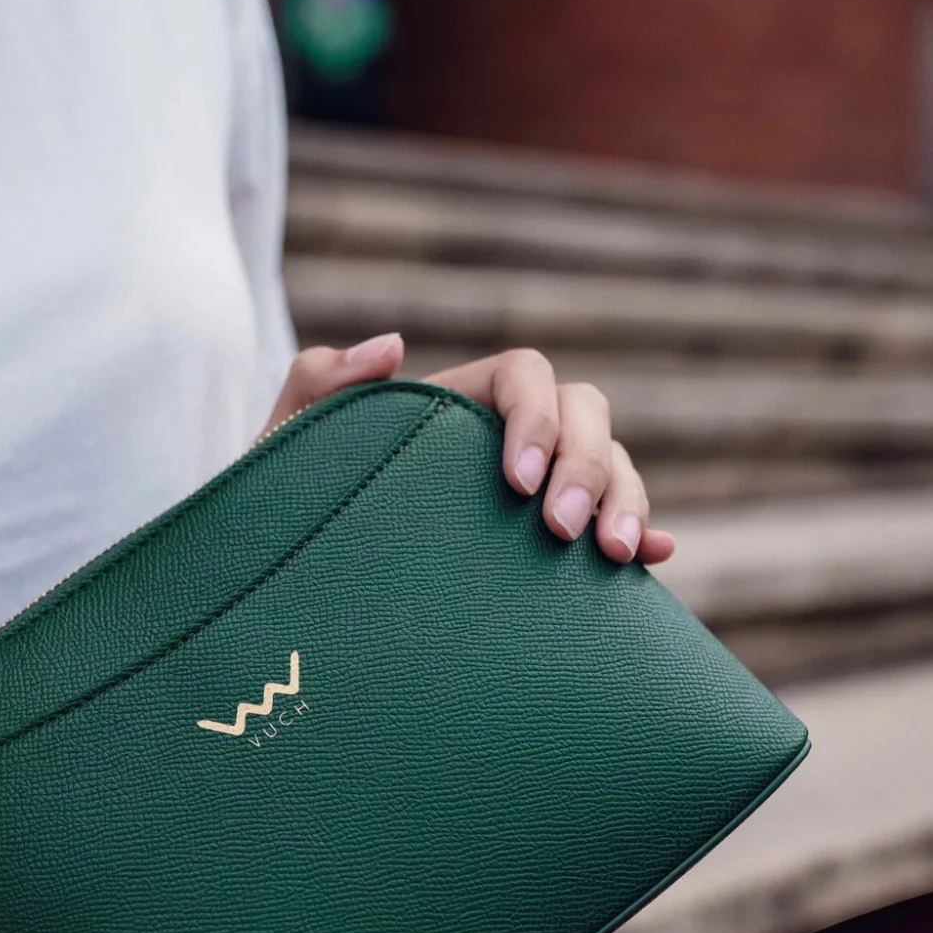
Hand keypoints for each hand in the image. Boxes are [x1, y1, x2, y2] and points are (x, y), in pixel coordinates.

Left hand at [263, 335, 675, 564]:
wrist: (281, 586)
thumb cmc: (280, 508)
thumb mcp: (283, 447)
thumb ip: (317, 384)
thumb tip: (394, 345)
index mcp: (449, 405)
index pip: (524, 376)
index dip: (535, 418)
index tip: (515, 483)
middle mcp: (499, 442)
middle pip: (585, 414)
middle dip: (588, 467)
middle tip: (561, 532)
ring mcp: (529, 496)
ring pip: (612, 467)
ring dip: (626, 500)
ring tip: (609, 556)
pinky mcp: (542, 551)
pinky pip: (611, 528)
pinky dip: (643, 533)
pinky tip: (652, 555)